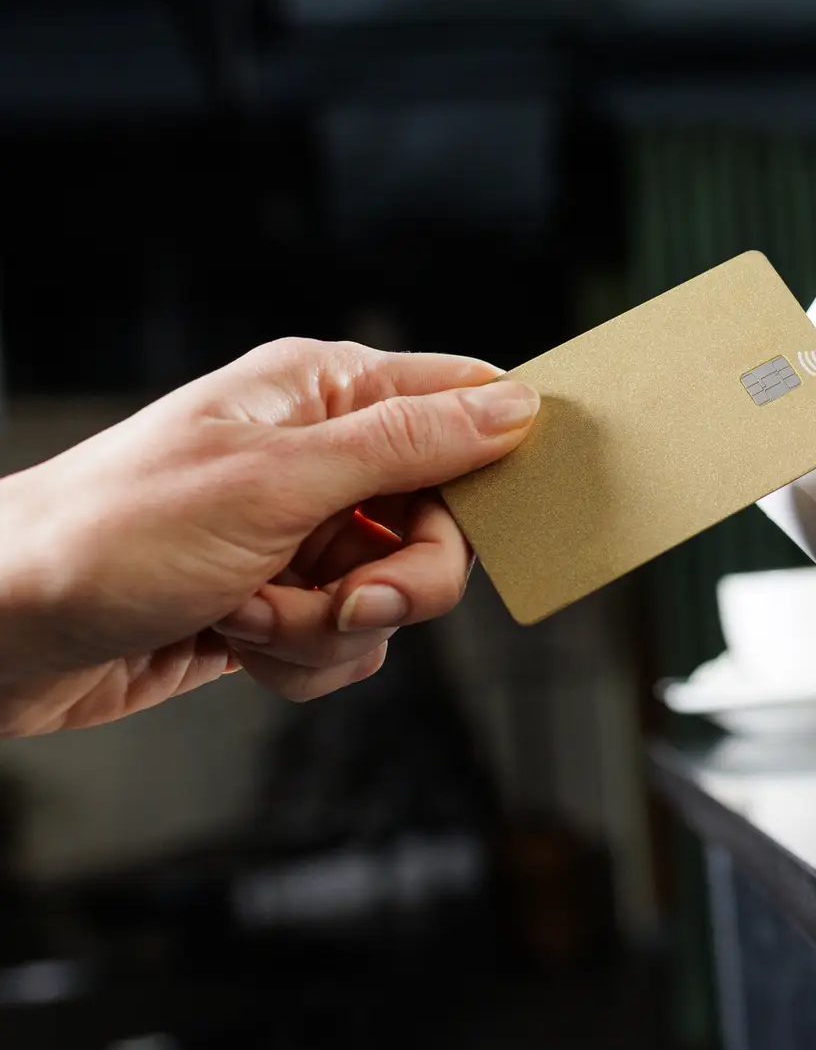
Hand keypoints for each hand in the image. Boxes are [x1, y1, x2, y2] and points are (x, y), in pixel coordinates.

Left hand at [0, 338, 538, 733]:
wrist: (1, 632)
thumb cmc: (112, 533)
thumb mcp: (278, 480)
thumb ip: (409, 443)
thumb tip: (518, 405)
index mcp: (325, 392)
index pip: (465, 399)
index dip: (504, 454)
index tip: (528, 508)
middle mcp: (322, 457)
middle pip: (445, 522)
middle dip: (404, 580)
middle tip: (352, 600)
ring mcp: (301, 534)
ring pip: (398, 595)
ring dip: (334, 625)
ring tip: (251, 616)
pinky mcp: (280, 603)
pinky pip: (349, 642)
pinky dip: (301, 657)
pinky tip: (234, 640)